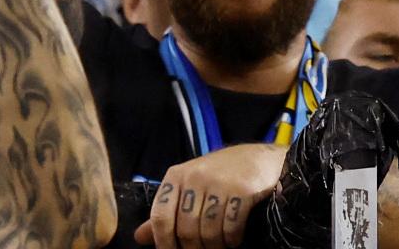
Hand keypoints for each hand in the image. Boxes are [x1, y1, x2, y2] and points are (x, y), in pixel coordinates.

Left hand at [136, 145, 284, 248]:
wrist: (258, 158)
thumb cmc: (219, 175)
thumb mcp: (187, 187)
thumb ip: (166, 212)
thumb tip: (139, 237)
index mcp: (174, 177)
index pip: (160, 216)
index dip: (163, 241)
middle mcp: (193, 178)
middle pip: (185, 227)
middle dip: (193, 248)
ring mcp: (217, 183)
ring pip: (208, 230)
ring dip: (214, 246)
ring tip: (219, 247)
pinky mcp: (242, 190)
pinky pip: (231, 225)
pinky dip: (232, 239)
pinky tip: (233, 240)